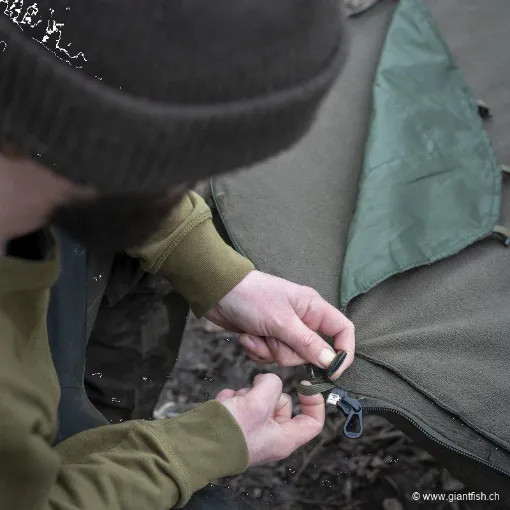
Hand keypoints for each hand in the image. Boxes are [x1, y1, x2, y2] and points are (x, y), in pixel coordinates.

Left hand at [206, 271, 354, 379]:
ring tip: (254, 335)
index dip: (343, 351)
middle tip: (272, 337)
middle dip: (287, 351)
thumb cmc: (251, 298)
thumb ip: (307, 342)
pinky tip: (247, 338)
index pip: (342, 330)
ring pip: (288, 357)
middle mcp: (302, 320)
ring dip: (268, 351)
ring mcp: (284, 330)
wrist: (217, 293)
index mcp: (313, 308)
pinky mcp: (267, 338)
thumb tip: (331, 361)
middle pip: (310, 352)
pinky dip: (257, 351)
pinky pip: (270, 357)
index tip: (332, 372)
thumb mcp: (281, 321)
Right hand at [216, 373, 324, 466]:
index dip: (313, 401)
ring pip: (260, 398)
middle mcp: (270, 436)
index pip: (313, 422)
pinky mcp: (237, 424)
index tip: (304, 384)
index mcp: (283, 439)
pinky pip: (242, 401)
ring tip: (235, 401)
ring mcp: (253, 430)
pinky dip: (233, 397)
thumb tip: (270, 379)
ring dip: (247, 393)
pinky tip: (225, 402)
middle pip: (283, 404)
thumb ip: (271, 385)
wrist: (193, 444)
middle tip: (253, 393)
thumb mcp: (257, 402)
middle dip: (267, 391)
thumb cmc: (227, 433)